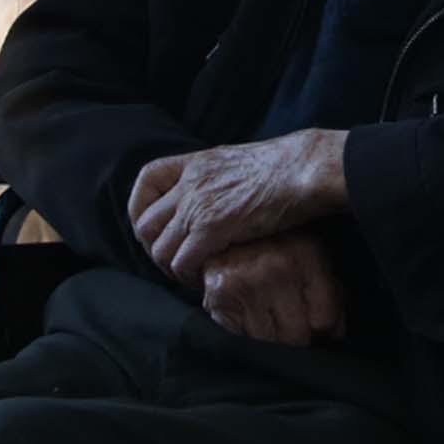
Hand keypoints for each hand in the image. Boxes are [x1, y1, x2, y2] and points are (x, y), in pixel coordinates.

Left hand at [129, 130, 350, 283]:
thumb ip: (220, 178)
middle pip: (146, 223)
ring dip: (171, 267)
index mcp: (197, 163)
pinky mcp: (211, 229)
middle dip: (154, 247)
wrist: (303, 169)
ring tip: (190, 275)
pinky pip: (181, 262)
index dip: (140, 205)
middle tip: (175, 261)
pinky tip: (203, 280)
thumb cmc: (287, 168)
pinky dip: (187, 276)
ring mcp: (197, 207)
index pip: (148, 178)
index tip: (153, 224)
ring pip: (160, 248)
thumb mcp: (241, 163)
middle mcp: (190, 184)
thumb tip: (219, 196)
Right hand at [200, 233, 345, 345]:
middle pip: (296, 335)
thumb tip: (334, 335)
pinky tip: (248, 315)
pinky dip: (246, 334)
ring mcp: (243, 281)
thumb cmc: (280, 247)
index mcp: (305, 253)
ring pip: (268, 341)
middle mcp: (274, 265)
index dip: (323, 328)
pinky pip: (240, 338)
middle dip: (297, 336)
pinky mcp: (218, 296)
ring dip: (271, 336)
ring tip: (268, 316)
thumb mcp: (313, 259)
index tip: (316, 324)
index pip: (323, 319)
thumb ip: (331, 295)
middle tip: (291, 323)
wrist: (227, 226)